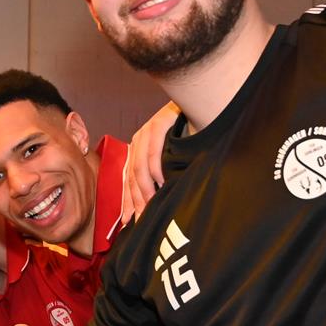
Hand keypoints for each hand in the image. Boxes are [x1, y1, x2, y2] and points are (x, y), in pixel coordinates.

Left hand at [122, 103, 180, 223]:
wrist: (198, 104)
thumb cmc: (189, 134)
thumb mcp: (171, 157)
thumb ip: (162, 176)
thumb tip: (157, 202)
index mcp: (138, 149)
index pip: (128, 180)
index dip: (127, 201)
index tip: (126, 221)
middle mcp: (139, 140)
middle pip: (132, 175)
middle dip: (136, 200)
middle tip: (141, 219)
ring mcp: (147, 130)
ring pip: (140, 165)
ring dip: (145, 187)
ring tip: (150, 205)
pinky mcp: (159, 122)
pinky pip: (153, 148)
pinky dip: (156, 167)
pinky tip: (161, 182)